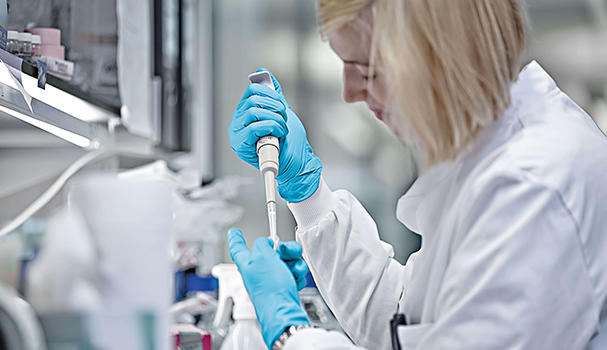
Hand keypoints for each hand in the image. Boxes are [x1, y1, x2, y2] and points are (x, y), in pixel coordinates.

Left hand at [227, 228, 309, 347]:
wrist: (284, 312)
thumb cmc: (270, 290)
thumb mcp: (263, 257)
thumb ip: (263, 244)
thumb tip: (266, 243)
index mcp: (248, 263)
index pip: (238, 247)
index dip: (236, 238)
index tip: (234, 232)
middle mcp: (257, 272)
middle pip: (270, 252)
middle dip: (285, 249)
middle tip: (291, 251)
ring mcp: (271, 280)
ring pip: (285, 262)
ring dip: (295, 263)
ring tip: (296, 270)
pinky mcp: (283, 287)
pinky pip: (292, 274)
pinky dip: (297, 275)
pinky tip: (297, 279)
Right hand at [229, 69, 322, 202]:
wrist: (295, 164)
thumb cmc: (288, 142)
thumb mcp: (281, 112)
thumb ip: (272, 93)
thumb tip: (263, 72)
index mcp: (246, 112)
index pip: (252, 90)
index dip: (270, 93)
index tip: (281, 102)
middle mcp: (239, 121)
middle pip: (252, 99)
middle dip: (274, 106)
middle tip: (284, 117)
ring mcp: (238, 133)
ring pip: (253, 111)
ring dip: (275, 119)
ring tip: (282, 129)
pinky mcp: (240, 144)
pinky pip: (254, 127)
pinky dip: (271, 128)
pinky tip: (277, 135)